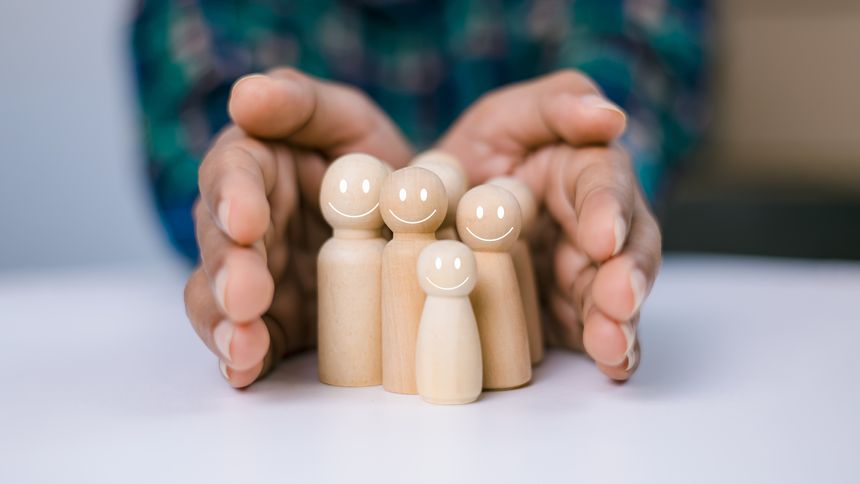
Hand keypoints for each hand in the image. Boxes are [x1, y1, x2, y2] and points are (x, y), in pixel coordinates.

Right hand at [184, 68, 412, 387]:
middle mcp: (246, 228)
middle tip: (245, 294)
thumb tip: (245, 94)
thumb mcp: (349, 121)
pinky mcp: (276, 325)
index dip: (232, 196)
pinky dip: (242, 359)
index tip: (247, 220)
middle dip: (226, 271)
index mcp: (256, 170)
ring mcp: (258, 281)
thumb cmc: (376, 164)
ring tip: (242, 344)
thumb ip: (301, 103)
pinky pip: (250, 344)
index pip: (231, 175)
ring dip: (224, 324)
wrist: (418, 230)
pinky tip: (243, 372)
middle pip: (218, 245)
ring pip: (219, 301)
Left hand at [438, 70, 660, 379]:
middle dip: (627, 276)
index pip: (606, 186)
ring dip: (621, 322)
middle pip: (629, 248)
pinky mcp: (570, 315)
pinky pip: (595, 334)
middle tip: (619, 299)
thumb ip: (555, 105)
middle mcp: (596, 227)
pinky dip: (612, 353)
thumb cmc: (475, 158)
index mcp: (584, 173)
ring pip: (617, 297)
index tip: (601, 236)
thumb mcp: (503, 118)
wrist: (433, 219)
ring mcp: (585, 274)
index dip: (608, 210)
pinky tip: (614, 366)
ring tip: (613, 344)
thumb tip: (610, 116)